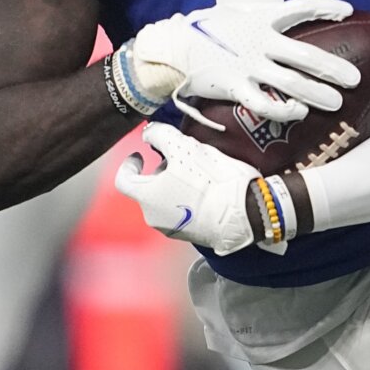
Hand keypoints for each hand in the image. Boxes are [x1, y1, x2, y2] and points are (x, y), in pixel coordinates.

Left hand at [114, 122, 260, 255]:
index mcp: (147, 197)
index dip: (129, 164)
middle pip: (149, 189)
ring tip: (199, 174)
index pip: (124, 180)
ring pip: (166, 200)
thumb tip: (149, 134)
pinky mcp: (192, 235)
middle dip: (162, 171)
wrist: (245, 214)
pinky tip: (208, 191)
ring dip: (176, 185)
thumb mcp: (184, 148)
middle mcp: (154, 217)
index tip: (141, 154)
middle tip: (183, 159)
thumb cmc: (211, 181)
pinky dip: (188, 199)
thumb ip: (160, 136)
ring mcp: (173, 229)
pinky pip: (183, 212)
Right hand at [118, 0, 359, 127]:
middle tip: (354, 79)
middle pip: (305, 54)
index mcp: (260, 20)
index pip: (298, 8)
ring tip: (336, 101)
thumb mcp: (234, 15)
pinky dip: (283, 109)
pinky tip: (297, 112)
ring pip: (291, 82)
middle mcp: (259, 43)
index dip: (324, 6)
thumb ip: (258, 18)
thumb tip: (278, 19)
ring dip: (317, 92)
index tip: (347, 9)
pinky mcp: (235, 87)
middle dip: (332, 67)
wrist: (170, 45)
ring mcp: (249, 66)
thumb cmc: (201, 30)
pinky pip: (264, 103)